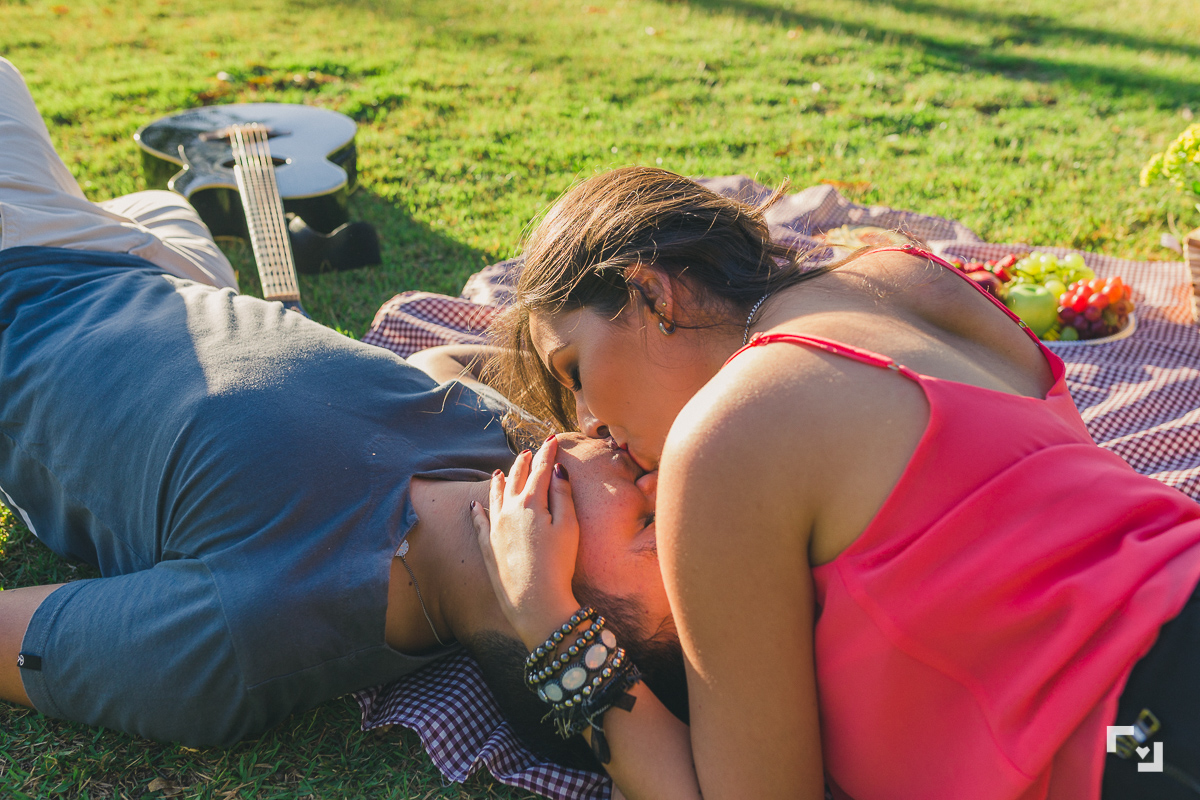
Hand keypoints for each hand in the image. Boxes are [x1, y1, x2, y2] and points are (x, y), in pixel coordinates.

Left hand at [472, 436, 581, 648]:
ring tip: (501, 471)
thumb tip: (557, 470)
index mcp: (532, 502)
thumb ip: (563, 495)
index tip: (552, 440)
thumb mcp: (569, 527)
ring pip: (495, 496)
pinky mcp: (488, 547)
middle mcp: (509, 510)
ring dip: (500, 481)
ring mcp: (495, 528)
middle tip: (528, 452)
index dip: (547, 453)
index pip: (540, 469)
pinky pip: (479, 522)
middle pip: (515, 478)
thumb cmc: (558, 565)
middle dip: (523, 463)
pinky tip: (475, 505)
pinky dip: (477, 511)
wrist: (535, 602)